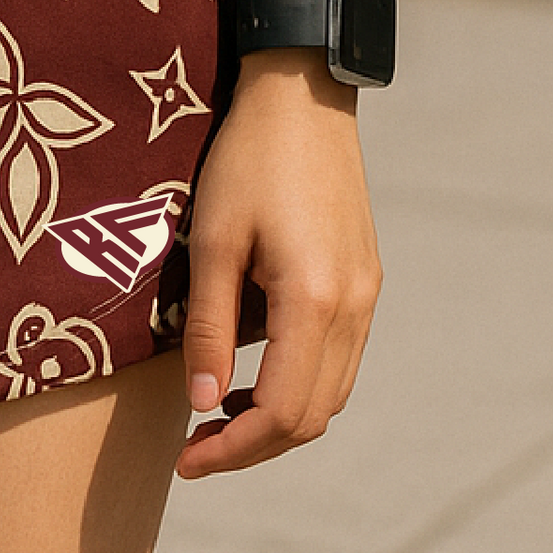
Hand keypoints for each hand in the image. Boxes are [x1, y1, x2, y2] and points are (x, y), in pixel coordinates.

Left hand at [176, 50, 380, 477]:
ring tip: (216, 408)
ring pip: (330, 393)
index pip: (283, 413)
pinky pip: (338, 357)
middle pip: (313, 416)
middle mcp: (354, 308)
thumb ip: (209, 330)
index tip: (185, 460)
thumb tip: (202, 407)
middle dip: (253, 444)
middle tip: (195, 445)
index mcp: (316, 301)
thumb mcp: (211, 240)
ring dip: (277, 416)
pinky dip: (298, 380)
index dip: (233, 450)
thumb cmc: (246, 159)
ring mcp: (367, 295)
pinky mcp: (365, 280)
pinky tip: (252, 365)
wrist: (302, 93)